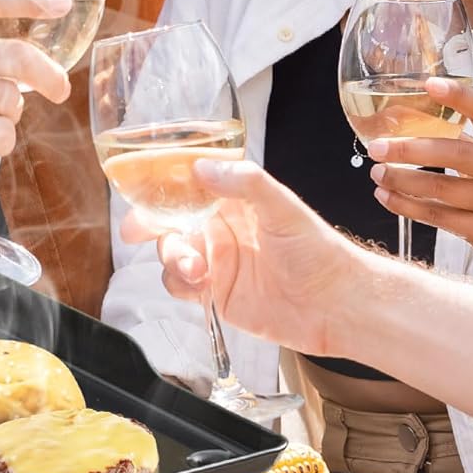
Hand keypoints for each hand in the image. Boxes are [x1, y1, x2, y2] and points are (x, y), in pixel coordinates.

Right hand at [119, 160, 363, 355]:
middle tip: (136, 231)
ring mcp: (216, 262)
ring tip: (196, 270)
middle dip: (149, 224)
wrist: (335, 305)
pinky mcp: (215, 294)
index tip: (139, 186)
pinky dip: (178, 284)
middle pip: (169, 220)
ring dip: (172, 258)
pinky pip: (180, 286)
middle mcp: (221, 229)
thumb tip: (202, 167)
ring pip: (171, 253)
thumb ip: (244, 183)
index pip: (188, 185)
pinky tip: (198, 285)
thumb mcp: (283, 208)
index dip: (160, 186)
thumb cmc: (320, 252)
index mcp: (235, 202)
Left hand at [367, 78, 472, 300]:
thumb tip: (407, 121)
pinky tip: (385, 195)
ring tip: (377, 172)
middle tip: (377, 147)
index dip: (461, 97)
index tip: (430, 84)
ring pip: (439, 188)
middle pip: (456, 153)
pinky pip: (436, 216)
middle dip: (410, 150)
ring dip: (400, 180)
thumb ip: (466, 141)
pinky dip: (405, 205)